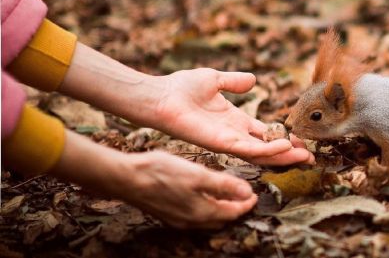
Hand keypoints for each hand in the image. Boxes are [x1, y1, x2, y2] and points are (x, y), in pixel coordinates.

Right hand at [122, 151, 256, 227]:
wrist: (127, 179)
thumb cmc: (162, 174)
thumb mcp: (198, 175)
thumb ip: (224, 185)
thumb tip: (247, 193)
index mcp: (202, 212)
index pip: (232, 213)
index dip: (246, 204)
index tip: (255, 196)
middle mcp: (191, 221)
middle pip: (221, 219)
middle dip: (235, 209)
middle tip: (244, 197)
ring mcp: (177, 220)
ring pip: (207, 219)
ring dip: (220, 210)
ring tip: (226, 196)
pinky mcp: (167, 214)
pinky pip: (193, 216)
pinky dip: (205, 208)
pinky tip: (202, 197)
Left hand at [154, 69, 314, 165]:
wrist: (161, 95)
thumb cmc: (181, 87)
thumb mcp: (215, 80)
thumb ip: (235, 82)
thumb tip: (253, 79)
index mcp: (234, 120)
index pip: (264, 134)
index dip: (282, 138)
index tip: (301, 140)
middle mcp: (233, 133)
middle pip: (266, 148)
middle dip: (288, 153)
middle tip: (309, 156)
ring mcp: (227, 140)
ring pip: (261, 153)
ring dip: (282, 155)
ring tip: (303, 154)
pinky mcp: (220, 143)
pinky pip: (248, 149)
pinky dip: (267, 150)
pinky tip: (284, 147)